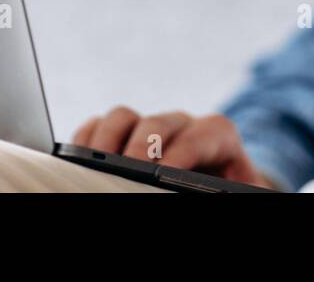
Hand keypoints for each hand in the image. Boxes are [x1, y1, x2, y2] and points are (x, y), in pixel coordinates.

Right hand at [72, 106, 277, 188]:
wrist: (217, 186)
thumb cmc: (225, 191)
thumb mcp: (233, 193)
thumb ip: (217, 192)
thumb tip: (189, 191)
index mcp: (217, 137)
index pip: (204, 133)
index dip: (184, 151)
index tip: (165, 175)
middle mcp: (182, 125)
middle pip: (157, 123)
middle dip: (140, 149)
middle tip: (126, 173)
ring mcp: (150, 128)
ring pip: (123, 118)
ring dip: (106, 142)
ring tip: (96, 169)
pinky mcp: (123, 136)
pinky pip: (98, 127)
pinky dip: (86, 142)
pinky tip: (79, 164)